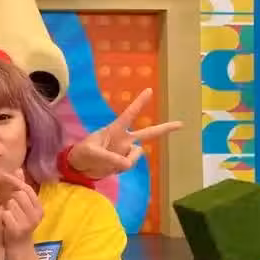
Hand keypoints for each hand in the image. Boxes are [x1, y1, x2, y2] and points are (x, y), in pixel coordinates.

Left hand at [0, 169, 42, 247]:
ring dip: (5, 206)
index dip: (14, 180)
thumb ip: (19, 188)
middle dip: (9, 194)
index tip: (2, 176)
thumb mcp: (21, 205)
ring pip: (12, 203)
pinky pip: (6, 214)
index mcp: (38, 207)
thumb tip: (18, 169)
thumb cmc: (18, 223)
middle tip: (3, 198)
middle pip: (20, 194)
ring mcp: (28, 223)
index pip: (27, 188)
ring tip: (5, 211)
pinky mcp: (18, 230)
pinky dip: (2, 215)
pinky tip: (2, 219)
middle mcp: (36, 214)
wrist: (17, 247)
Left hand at [68, 88, 182, 179]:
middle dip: (165, 129)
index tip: (149, 90)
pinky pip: (129, 166)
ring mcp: (125, 151)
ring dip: (124, 161)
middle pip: (148, 133)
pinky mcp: (124, 162)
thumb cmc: (82, 153)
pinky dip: (120, 169)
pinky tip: (109, 168)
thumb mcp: (92, 153)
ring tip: (105, 162)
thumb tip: (128, 163)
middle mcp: (124, 139)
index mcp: (114, 130)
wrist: (78, 168)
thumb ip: (109, 158)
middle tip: (181, 124)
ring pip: (136, 156)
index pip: (129, 114)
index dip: (139, 103)